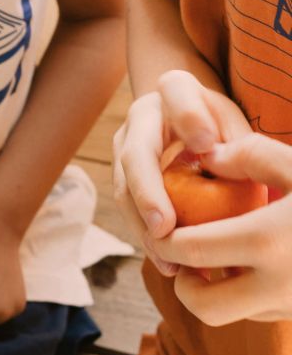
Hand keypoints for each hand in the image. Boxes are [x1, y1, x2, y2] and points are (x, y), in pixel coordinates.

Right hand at [112, 70, 250, 274]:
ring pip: (123, 189)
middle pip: (135, 153)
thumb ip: (234, 140)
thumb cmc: (218, 125)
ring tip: (168, 259)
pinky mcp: (121, 178)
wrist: (186, 121)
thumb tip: (221, 163)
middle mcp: (140, 116)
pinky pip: (129, 211)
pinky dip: (147, 239)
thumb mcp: (232, 122)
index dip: (188, 117)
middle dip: (147, 192)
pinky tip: (169, 264)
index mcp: (173, 90)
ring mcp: (124, 147)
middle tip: (165, 227)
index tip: (206, 145)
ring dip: (142, 227)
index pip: (175, 92)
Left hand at [149, 133, 291, 324]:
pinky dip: (245, 294)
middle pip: (204, 306)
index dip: (165, 240)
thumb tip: (206, 158)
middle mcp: (278, 285)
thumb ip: (248, 155)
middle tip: (180, 255)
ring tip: (215, 255)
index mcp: (268, 240)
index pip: (192, 250)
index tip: (160, 224)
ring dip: (214, 291)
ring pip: (233, 314)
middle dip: (183, 283)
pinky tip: (250, 263)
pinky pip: (261, 313)